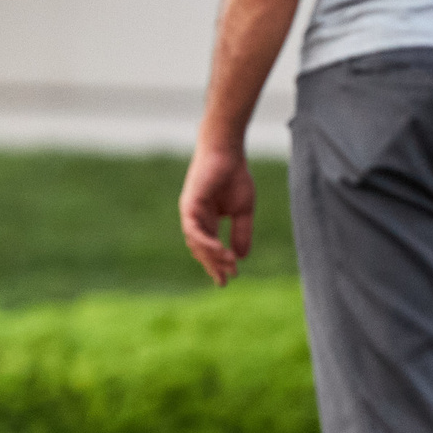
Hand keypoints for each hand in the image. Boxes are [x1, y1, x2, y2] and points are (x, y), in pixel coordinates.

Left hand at [179, 143, 254, 286]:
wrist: (228, 153)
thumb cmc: (234, 176)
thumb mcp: (242, 211)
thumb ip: (241, 233)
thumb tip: (241, 257)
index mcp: (206, 221)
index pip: (209, 248)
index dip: (217, 264)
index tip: (228, 279)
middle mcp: (195, 219)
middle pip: (200, 250)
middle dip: (213, 266)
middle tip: (224, 280)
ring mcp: (190, 213)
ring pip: (196, 243)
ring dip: (212, 256)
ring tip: (228, 266)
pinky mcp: (189, 205)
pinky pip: (194, 230)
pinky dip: (205, 242)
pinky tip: (218, 251)